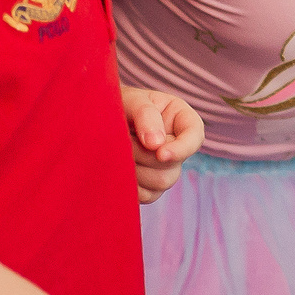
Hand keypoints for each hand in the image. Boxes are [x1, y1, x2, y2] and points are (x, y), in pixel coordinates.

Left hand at [124, 86, 202, 203]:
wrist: (98, 120)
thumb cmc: (119, 104)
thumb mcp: (133, 99)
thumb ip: (146, 114)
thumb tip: (156, 145)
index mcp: (181, 120)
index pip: (195, 136)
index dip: (182, 148)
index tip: (160, 152)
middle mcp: (177, 145)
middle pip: (174, 166)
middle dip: (144, 157)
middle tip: (122, 141)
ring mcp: (165, 168)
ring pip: (161, 183)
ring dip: (135, 169)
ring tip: (119, 152)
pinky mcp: (151, 186)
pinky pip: (147, 195)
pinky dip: (130, 184)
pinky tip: (118, 168)